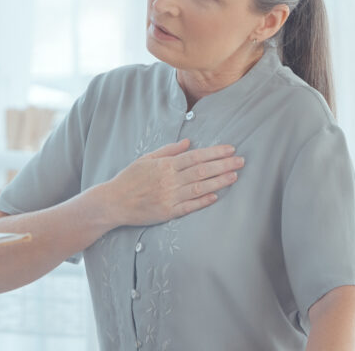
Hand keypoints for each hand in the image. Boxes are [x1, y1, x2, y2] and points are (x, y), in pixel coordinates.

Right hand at [102, 139, 243, 227]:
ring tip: (235, 176)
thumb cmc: (129, 178)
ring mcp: (169, 197)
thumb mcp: (146, 159)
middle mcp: (169, 180)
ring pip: (199, 187)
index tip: (230, 149)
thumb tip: (188, 142)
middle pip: (201, 170)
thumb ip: (168, 151)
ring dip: (219, 181)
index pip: (195, 156)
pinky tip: (216, 196)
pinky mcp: (168, 212)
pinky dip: (203, 201)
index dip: (214, 152)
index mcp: (164, 165)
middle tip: (241, 161)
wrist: (114, 201)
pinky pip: (189, 206)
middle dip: (223, 165)